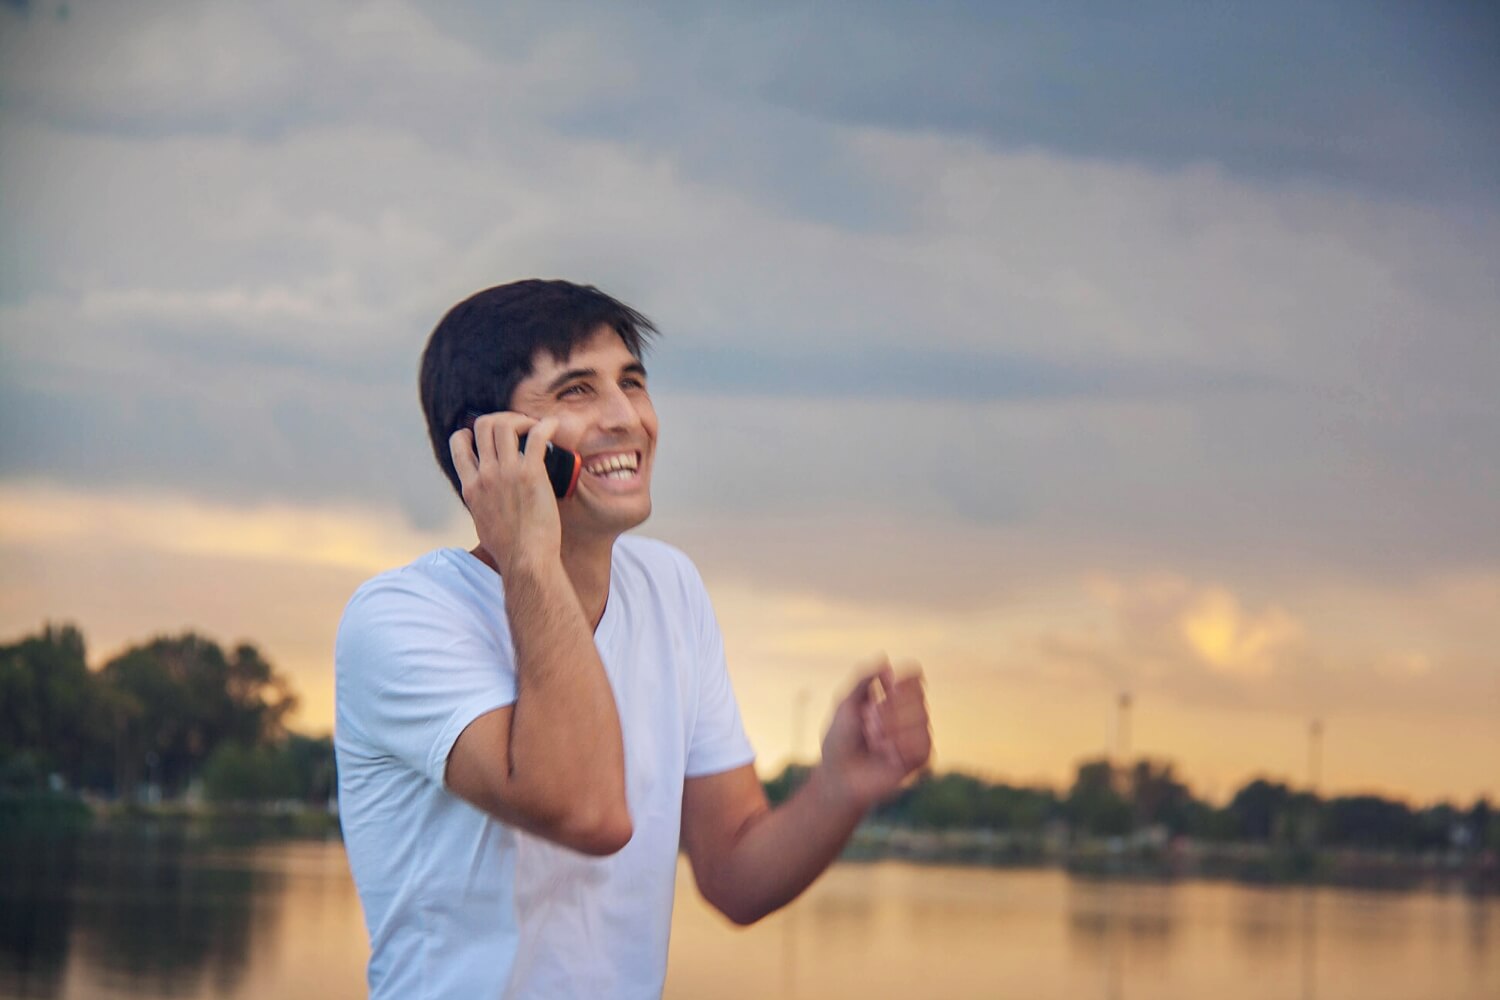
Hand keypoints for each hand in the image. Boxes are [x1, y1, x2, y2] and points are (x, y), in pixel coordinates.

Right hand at [449, 412, 563, 571]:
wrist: (525, 559)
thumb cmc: (509, 548)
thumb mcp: (482, 521)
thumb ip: (481, 502)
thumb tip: (487, 497)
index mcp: (471, 486)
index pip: (458, 443)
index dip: (471, 431)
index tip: (489, 435)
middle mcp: (485, 475)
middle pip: (484, 425)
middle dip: (501, 419)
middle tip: (519, 428)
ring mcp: (506, 473)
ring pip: (505, 424)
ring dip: (522, 420)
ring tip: (535, 428)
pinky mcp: (530, 474)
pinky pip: (537, 436)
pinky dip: (546, 425)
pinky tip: (553, 426)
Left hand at [819, 657, 931, 810]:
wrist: (838, 776)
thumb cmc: (840, 740)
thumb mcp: (846, 704)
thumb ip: (864, 680)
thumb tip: (886, 660)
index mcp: (895, 699)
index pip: (914, 678)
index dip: (902, 681)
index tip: (885, 689)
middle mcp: (910, 715)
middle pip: (917, 695)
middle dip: (887, 708)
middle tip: (868, 723)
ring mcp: (917, 736)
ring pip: (921, 718)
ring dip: (890, 728)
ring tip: (874, 741)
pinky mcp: (920, 759)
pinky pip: (922, 744)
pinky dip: (899, 746)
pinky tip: (885, 754)